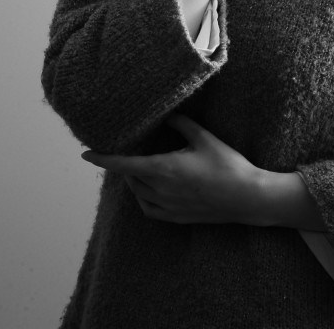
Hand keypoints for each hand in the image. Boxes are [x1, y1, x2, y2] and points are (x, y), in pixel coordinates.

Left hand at [81, 114, 264, 224]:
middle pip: (130, 177)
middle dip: (125, 164)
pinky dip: (143, 198)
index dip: (103, 158)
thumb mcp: (204, 138)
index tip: (86, 154)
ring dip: (134, 180)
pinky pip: (150, 209)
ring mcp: (169, 207)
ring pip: (138, 193)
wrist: (247, 197)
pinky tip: (149, 190)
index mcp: (164, 169)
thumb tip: (168, 116)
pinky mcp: (178, 217)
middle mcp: (161, 190)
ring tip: (140, 166)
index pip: (123, 164)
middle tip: (129, 149)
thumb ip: (182, 125)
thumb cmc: (227, 165)